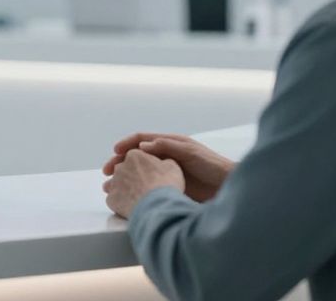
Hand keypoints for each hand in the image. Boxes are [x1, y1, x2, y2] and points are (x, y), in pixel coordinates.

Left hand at [103, 149, 183, 219]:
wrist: (157, 205)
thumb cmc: (166, 184)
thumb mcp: (172, 166)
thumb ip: (163, 162)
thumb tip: (162, 163)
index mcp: (135, 155)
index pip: (135, 157)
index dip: (143, 166)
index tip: (147, 172)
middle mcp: (120, 167)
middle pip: (124, 170)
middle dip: (131, 176)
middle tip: (141, 186)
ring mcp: (114, 183)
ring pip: (115, 184)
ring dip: (123, 189)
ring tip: (135, 197)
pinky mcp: (111, 199)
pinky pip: (114, 199)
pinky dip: (121, 203)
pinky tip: (132, 207)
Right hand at [104, 132, 234, 202]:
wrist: (228, 187)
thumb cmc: (212, 166)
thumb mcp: (190, 152)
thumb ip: (167, 147)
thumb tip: (143, 146)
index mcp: (169, 143)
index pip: (141, 139)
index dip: (126, 144)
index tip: (115, 152)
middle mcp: (164, 156)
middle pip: (135, 156)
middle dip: (119, 162)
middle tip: (107, 172)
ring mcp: (165, 172)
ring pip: (138, 172)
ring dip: (123, 178)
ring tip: (110, 187)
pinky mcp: (168, 186)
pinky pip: (146, 186)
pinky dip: (134, 189)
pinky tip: (127, 196)